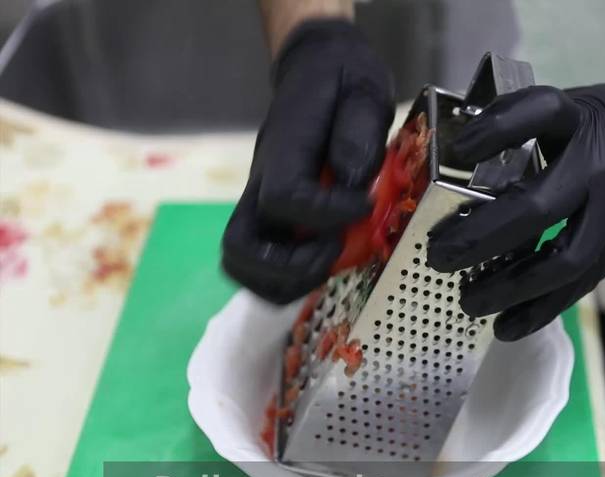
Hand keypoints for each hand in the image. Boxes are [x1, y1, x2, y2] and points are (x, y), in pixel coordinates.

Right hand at [222, 19, 393, 303]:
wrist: (318, 68)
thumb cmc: (342, 81)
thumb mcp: (363, 92)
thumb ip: (358, 133)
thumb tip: (352, 180)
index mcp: (283, 150)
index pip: (284, 198)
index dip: (326, 215)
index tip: (364, 206)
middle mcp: (260, 180)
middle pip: (240, 247)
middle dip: (291, 267)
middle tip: (334, 251)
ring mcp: (260, 200)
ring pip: (242, 263)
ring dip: (285, 280)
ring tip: (328, 262)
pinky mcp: (270, 214)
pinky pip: (260, 261)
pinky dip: (288, 277)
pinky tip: (324, 261)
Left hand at [427, 64, 604, 340]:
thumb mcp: (575, 108)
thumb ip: (527, 132)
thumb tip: (458, 163)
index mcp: (582, 119)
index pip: (537, 114)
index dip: (496, 131)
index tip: (459, 150)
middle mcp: (601, 165)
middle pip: (539, 208)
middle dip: (482, 237)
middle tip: (440, 256)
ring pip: (563, 260)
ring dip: (509, 288)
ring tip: (468, 302)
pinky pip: (580, 285)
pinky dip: (540, 310)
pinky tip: (506, 326)